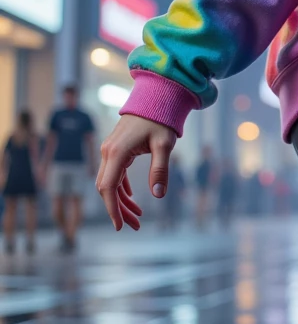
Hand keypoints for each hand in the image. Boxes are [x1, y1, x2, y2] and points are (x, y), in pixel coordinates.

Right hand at [96, 115, 176, 230]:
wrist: (155, 97)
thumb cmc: (160, 119)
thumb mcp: (164, 145)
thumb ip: (160, 169)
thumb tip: (158, 195)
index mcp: (117, 152)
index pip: (108, 188)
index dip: (112, 209)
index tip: (120, 226)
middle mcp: (108, 152)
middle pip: (106, 188)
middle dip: (118, 210)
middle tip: (135, 226)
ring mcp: (110, 149)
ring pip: (110, 182)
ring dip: (121, 201)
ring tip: (137, 216)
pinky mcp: (116, 148)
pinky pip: (114, 173)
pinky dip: (121, 188)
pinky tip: (131, 198)